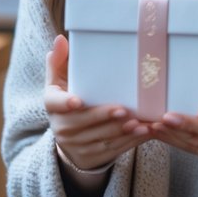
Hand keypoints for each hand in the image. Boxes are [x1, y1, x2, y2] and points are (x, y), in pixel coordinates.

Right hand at [44, 34, 151, 169]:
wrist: (71, 141)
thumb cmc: (69, 101)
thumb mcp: (60, 83)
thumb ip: (59, 62)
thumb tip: (60, 39)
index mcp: (53, 106)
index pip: (55, 104)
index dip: (66, 103)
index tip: (78, 101)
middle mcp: (61, 128)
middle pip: (82, 123)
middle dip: (103, 117)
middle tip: (123, 109)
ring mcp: (76, 146)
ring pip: (101, 139)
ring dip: (121, 132)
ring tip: (139, 122)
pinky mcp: (93, 156)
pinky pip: (114, 150)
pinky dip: (131, 142)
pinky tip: (144, 132)